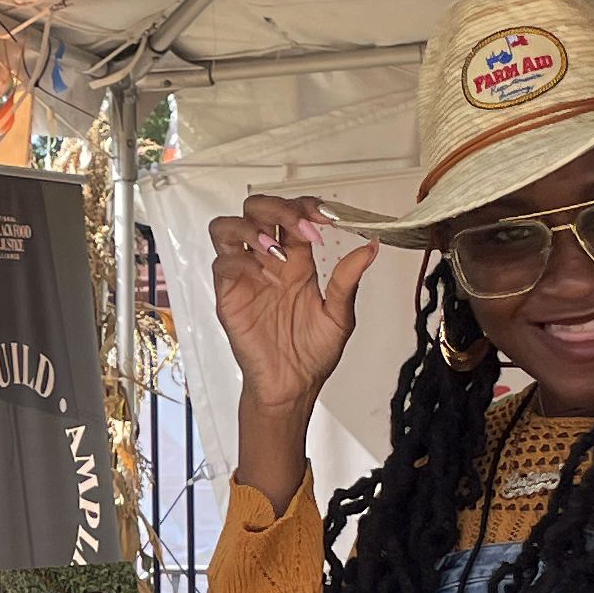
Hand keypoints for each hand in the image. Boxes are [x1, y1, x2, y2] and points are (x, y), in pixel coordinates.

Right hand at [206, 192, 376, 416]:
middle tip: (301, 226)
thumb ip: (348, 278)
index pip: (293, 214)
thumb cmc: (312, 354)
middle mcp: (268, 262)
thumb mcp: (340, 315)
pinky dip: (241, 261)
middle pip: (256, 209)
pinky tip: (262, 275)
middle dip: (277, 207)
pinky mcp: (229, 295)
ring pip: (228, 228)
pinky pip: (223, 264)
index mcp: (298, 260)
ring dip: (251, 228)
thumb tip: (370, 247)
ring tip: (274, 248)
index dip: (306, 206)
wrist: (293, 386)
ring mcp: (246, 276)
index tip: (326, 217)